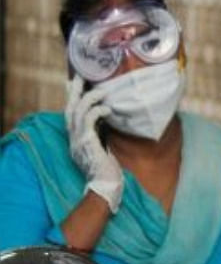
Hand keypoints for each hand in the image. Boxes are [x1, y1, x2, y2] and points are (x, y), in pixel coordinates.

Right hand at [64, 76, 123, 212]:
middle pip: (69, 108)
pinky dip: (98, 111)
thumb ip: (100, 134)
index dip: (72, 97)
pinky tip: (108, 109)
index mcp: (75, 139)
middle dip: (74, 90)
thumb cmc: (107, 171)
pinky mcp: (87, 143)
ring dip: (90, 98)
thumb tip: (106, 119)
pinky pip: (89, 121)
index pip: (71, 113)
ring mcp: (78, 140)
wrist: (106, 188)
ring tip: (103, 91)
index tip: (76, 83)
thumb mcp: (102, 148)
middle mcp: (73, 138)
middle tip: (81, 75)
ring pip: (78, 111)